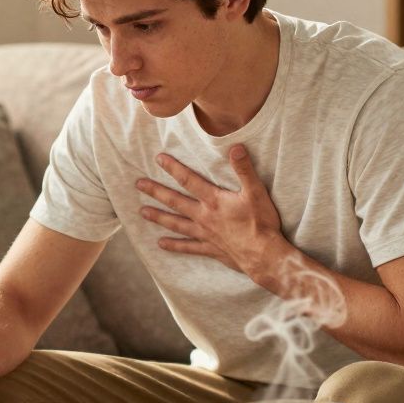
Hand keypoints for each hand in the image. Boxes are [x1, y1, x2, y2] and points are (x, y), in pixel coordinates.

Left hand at [136, 145, 290, 288]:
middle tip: (138, 184)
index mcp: (214, 201)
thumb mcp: (256, 192)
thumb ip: (244, 169)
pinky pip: (188, 248)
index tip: (159, 159)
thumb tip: (235, 147)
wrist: (264, 255)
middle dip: (156, 192)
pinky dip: (174, 246)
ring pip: (176, 224)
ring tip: (142, 212)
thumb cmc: (261, 223)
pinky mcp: (210, 249)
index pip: (189, 180)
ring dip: (159, 217)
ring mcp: (205, 234)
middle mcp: (204, 217)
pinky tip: (161, 244)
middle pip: (175, 202)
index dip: (174, 168)